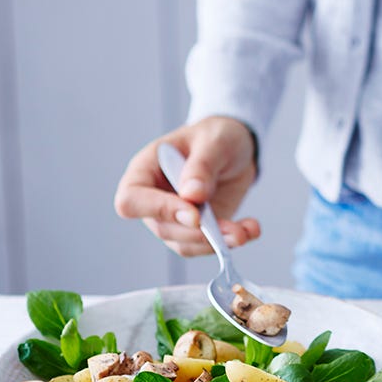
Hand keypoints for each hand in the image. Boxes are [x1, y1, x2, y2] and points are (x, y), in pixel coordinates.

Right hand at [114, 116, 260, 255]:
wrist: (236, 148)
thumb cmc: (216, 136)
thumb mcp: (214, 141)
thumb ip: (202, 166)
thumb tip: (192, 195)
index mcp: (144, 171)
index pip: (132, 200)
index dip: (159, 211)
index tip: (195, 215)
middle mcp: (154, 199)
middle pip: (164, 229)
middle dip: (199, 234)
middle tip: (231, 229)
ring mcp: (175, 218)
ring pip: (186, 244)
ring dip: (217, 243)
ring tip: (245, 232)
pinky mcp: (198, 229)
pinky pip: (207, 245)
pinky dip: (230, 241)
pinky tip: (250, 230)